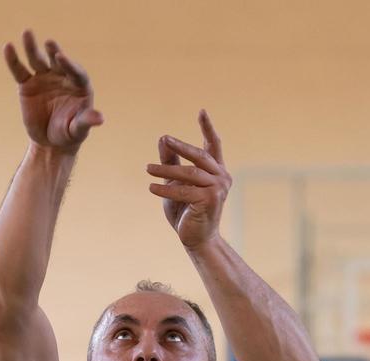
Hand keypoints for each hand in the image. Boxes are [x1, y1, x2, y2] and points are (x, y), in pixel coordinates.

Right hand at [2, 29, 102, 152]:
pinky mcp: (27, 84)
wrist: (50, 142)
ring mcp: (44, 78)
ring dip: (32, 47)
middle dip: (54, 52)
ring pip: (38, 60)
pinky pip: (20, 70)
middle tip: (50, 43)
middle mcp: (62, 77)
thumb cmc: (70, 134)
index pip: (76, 72)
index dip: (69, 65)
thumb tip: (100, 119)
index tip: (61, 57)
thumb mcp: (78, 129)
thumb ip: (86, 121)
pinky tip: (8, 47)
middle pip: (57, 61)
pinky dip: (13, 60)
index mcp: (79, 85)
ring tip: (27, 32)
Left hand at [146, 110, 231, 249]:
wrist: (197, 239)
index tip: (202, 111)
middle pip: (199, 155)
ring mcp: (218, 188)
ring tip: (147, 169)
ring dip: (166, 170)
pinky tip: (151, 188)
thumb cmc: (186, 211)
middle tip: (164, 139)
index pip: (213, 145)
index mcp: (217, 171)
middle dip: (181, 146)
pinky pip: (184, 190)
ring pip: (189, 173)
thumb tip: (162, 139)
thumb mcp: (175, 183)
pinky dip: (166, 189)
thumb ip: (171, 162)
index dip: (207, 128)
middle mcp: (222, 177)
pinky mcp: (210, 200)